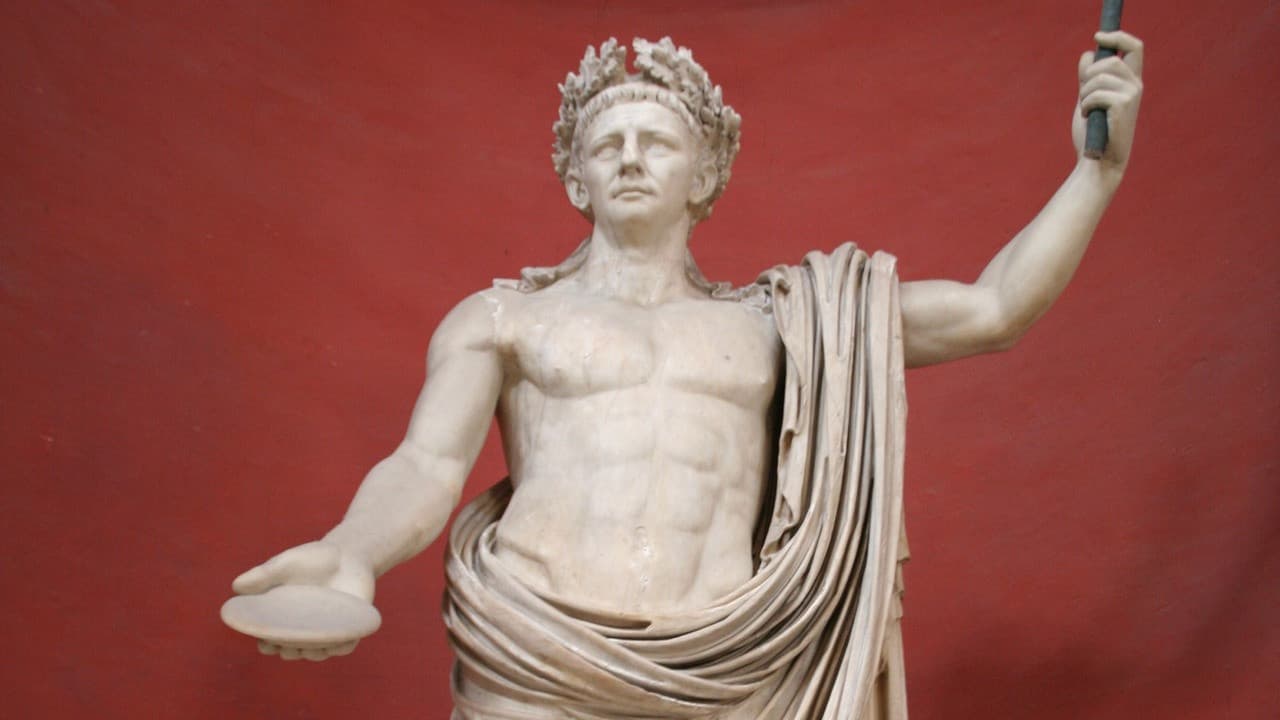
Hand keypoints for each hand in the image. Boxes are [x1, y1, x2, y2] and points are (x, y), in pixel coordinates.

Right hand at [231, 540, 375, 660]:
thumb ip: (264, 574)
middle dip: (288, 651)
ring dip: (312, 653)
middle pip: (293, 649)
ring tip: (308, 647)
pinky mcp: (352, 627)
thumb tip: (236, 587)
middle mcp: (306, 628)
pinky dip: (340, 648)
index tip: (265, 643)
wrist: (348, 553)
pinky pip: (346, 645)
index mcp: (286, 618)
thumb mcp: (286, 563)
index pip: (272, 639)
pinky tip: (335, 644)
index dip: (267, 644)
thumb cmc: (313, 559)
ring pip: (318, 652)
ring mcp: (329, 629)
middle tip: (286, 644)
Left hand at [1072, 31, 1144, 174]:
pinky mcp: (1124, 106)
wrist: (1097, 160)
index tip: (1098, 36)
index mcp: (1131, 81)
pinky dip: (1085, 105)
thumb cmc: (1093, 133)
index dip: (1118, 37)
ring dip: (1084, 93)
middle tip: (1083, 94)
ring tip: (1086, 110)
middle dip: (1088, 74)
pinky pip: (1095, 93)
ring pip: (1099, 77)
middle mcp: (1136, 85)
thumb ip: (1089, 79)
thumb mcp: (1089, 100)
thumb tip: (1088, 54)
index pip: (1134, 47)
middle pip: (1110, 60)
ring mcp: (1132, 95)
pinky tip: (1087, 117)